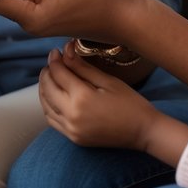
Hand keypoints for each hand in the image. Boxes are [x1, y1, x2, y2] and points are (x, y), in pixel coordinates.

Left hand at [37, 42, 161, 151]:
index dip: (55, 60)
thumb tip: (65, 49)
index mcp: (81, 98)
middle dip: (47, 73)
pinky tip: (54, 96)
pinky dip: (48, 106)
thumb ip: (82, 67)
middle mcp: (71, 115)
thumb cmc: (130, 103)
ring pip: (45, 105)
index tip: (56, 51)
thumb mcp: (107, 80)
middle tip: (53, 62)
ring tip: (52, 76)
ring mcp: (71, 129)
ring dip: (44, 89)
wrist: (143, 132)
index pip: (58, 74)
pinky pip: (52, 120)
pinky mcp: (73, 138)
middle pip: (47, 89)